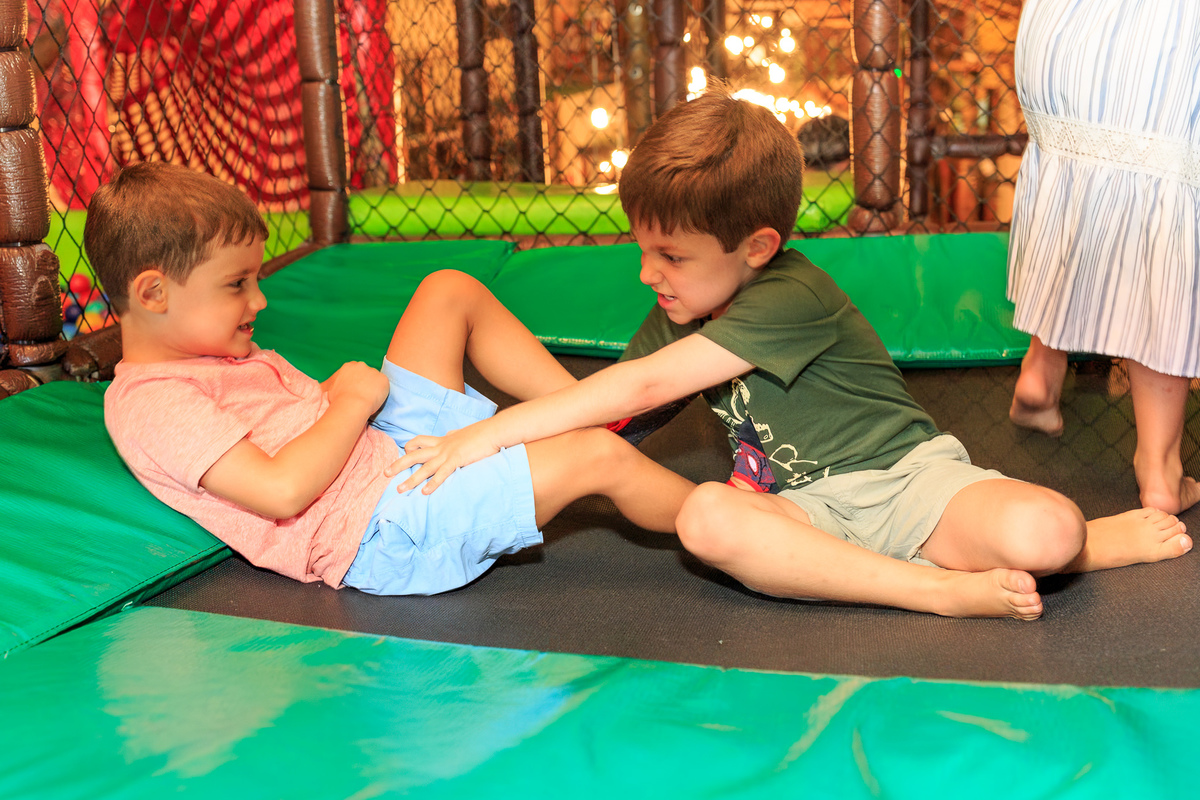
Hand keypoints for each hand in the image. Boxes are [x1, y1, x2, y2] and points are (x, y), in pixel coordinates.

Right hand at [321, 362, 388, 414]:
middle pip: (365, 374)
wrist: (352, 404)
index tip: (354, 391)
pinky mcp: (383, 379)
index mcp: (348, 366)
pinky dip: (381, 392)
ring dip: (374, 387)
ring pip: (375, 380)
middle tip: (362, 396)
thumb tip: (322, 386)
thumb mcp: (328, 388)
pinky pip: (384, 386)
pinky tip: (376, 399)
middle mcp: (361, 365)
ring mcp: (373, 371)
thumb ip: (329, 384)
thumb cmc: (338, 398)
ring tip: (369, 399)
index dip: (355, 383)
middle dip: (365, 383)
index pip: (355, 373)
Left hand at [383, 423, 501, 494]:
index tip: (403, 453)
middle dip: (398, 465)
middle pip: (414, 455)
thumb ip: (454, 435)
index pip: (419, 441)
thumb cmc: (481, 433)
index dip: (409, 447)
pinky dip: (432, 484)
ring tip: (400, 489)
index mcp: (442, 440)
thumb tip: (450, 433)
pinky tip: (424, 493)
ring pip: (424, 467)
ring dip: (411, 479)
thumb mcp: (463, 433)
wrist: (493, 431)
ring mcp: (448, 453)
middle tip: (385, 474)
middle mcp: (441, 446)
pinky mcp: (457, 460)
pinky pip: (442, 474)